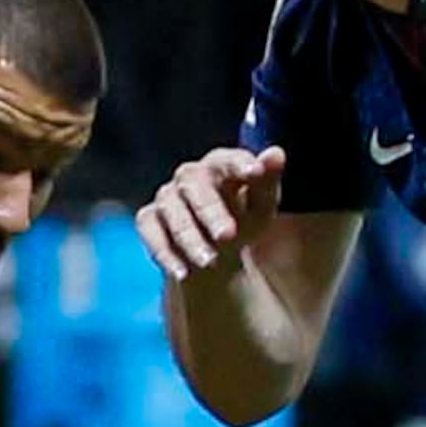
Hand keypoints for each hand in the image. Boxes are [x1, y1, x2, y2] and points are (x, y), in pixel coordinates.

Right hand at [135, 147, 286, 283]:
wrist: (215, 254)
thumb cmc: (242, 221)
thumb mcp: (261, 206)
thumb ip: (267, 181)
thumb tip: (277, 153)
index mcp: (220, 166)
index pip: (227, 159)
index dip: (239, 163)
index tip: (256, 172)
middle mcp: (189, 177)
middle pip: (194, 185)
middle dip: (210, 211)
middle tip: (228, 235)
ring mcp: (167, 198)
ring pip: (172, 212)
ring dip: (190, 237)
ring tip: (209, 262)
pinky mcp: (149, 220)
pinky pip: (152, 233)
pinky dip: (166, 253)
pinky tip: (182, 273)